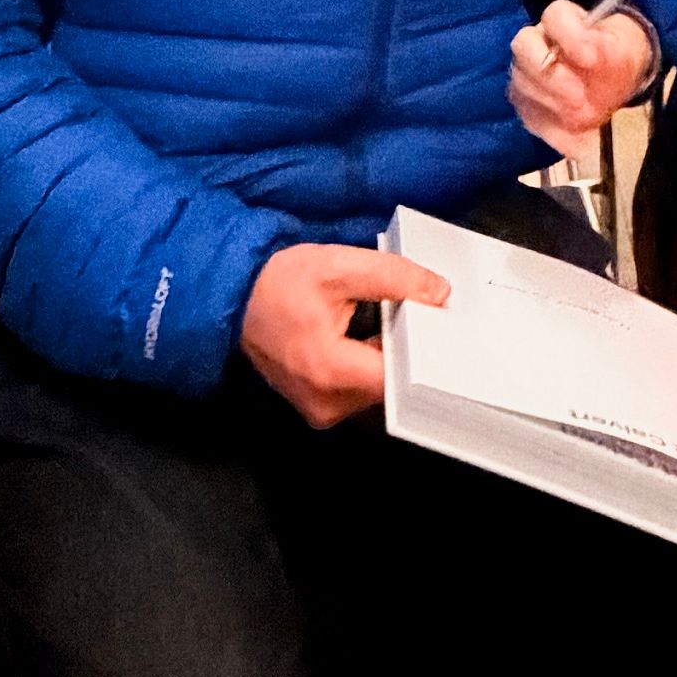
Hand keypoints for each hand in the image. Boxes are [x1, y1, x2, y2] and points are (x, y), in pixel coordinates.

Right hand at [240, 243, 448, 427]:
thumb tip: (438, 292)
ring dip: (392, 358)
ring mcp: (321, 410)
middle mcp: (327, 403)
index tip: (442, 327)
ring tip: (398, 323)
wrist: (234, 301)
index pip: (401, 377)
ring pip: (379, 389)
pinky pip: (361, 390)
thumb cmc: (279, 284)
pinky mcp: (319, 406)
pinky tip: (378, 338)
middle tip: (425, 317)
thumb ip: (394, 278)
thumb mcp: (339, 266)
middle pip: (393, 386)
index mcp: (331, 371)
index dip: (426, 351)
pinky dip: (373, 365)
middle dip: (412, 352)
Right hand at [508, 0, 651, 158]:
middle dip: (550, 76)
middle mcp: (537, 42)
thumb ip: (610, 48)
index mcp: (563, 20)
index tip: (591, 59)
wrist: (617, 79)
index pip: (555, 16)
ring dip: (552, 106)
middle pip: (524, 46)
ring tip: (583, 119)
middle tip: (579, 98)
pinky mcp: (529, 106)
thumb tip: (593, 58)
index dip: (570, 36)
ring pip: (521, 85)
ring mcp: (527, 74)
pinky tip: (577, 143)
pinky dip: (554, 134)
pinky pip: (530, 119)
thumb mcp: (625, 48)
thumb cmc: (619, 55)